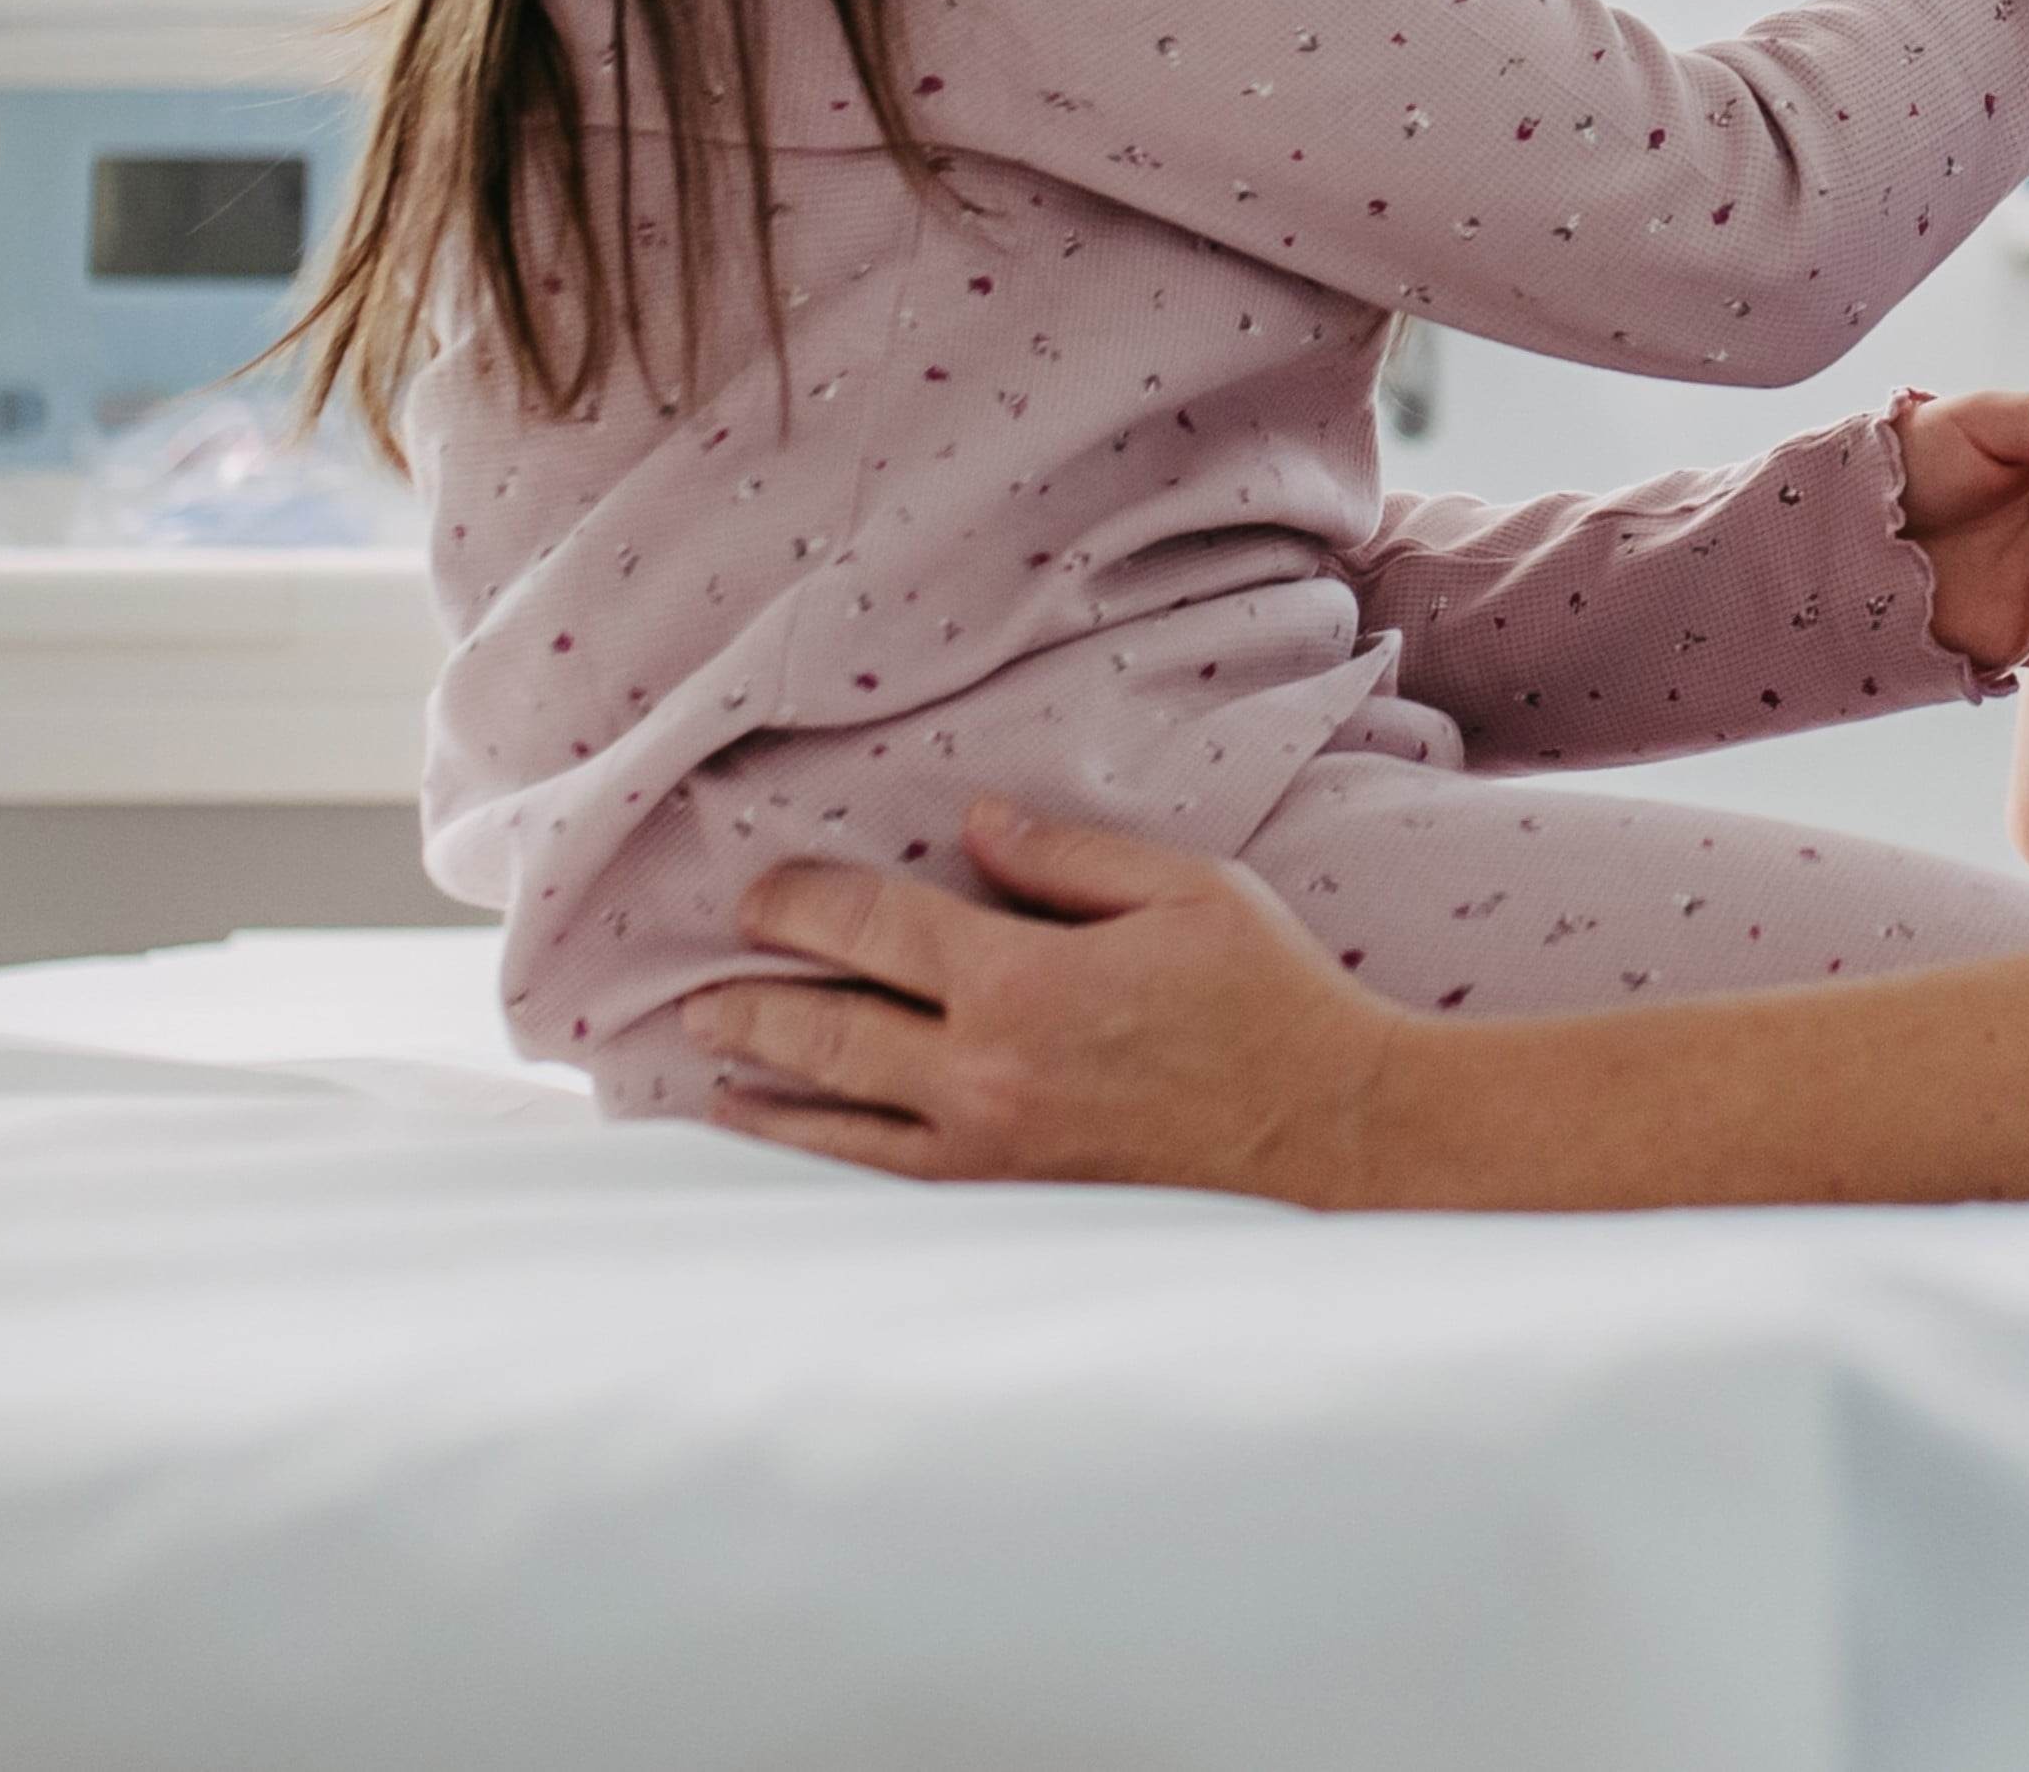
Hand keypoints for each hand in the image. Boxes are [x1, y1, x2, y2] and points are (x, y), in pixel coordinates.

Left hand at [687, 814, 1400, 1191]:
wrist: (1329, 1136)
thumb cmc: (1269, 999)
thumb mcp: (1185, 891)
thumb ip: (1068, 859)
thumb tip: (976, 823)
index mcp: (1026, 982)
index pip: (876, 931)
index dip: (803, 905)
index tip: (758, 894)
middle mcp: (986, 1076)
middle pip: (832, 1033)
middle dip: (755, 1003)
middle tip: (698, 990)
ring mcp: (991, 1154)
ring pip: (841, 1122)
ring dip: (766, 1089)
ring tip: (710, 1067)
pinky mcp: (1011, 1204)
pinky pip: (890, 1183)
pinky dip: (825, 1160)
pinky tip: (791, 1149)